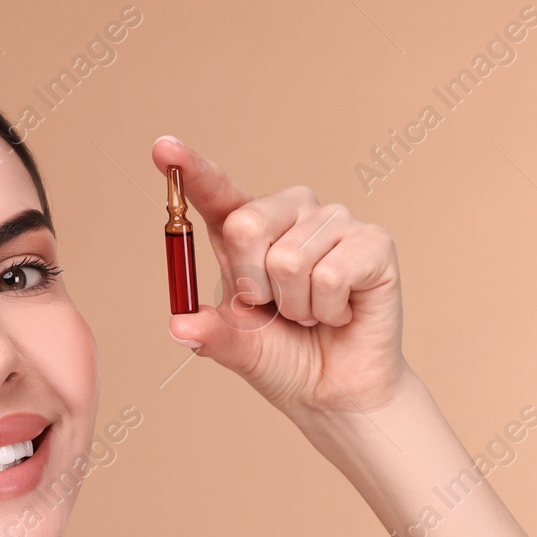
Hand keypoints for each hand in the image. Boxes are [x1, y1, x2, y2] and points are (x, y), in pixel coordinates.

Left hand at [152, 135, 410, 421]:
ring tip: (311, 312)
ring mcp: (334, 221)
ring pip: (290, 260)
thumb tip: (179, 326)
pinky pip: (331, 274)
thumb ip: (210, 333)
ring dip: (295, 305)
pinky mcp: (373, 241)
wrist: (336, 389)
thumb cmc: (285, 358)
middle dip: (252, 284)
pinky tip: (339, 313)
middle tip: (275, 306)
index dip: (191, 169)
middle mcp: (291, 212)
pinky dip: (328, 310)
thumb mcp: (236, 347)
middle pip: (246, 225)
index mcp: (249, 228)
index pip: (217, 192)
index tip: (163, 147)